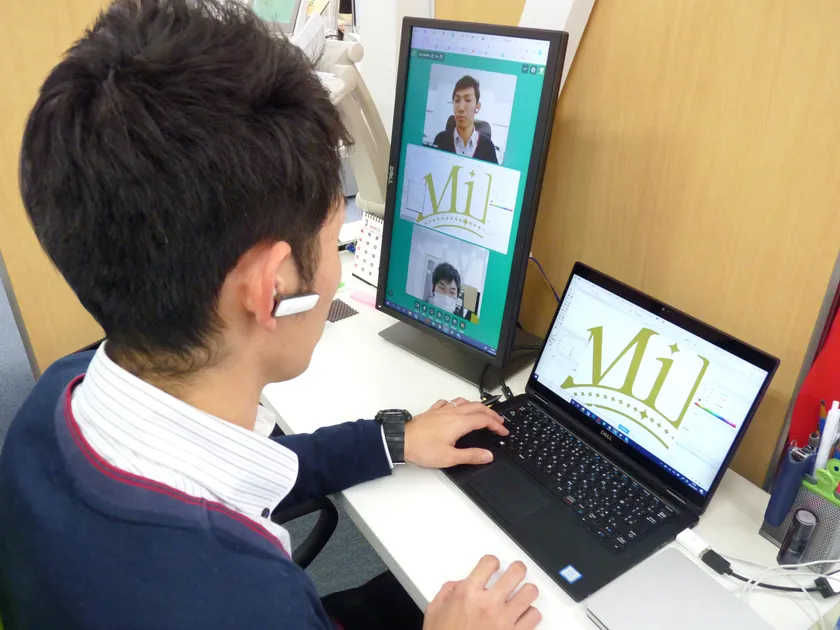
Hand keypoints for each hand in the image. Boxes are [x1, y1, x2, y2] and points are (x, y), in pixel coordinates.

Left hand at [404, 398, 507, 467]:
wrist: (401, 440)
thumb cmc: (422, 448)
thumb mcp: (450, 457)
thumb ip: (471, 456)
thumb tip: (488, 455)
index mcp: (459, 423)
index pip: (484, 420)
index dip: (496, 425)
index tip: (503, 431)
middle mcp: (452, 413)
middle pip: (477, 407)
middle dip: (491, 413)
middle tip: (499, 421)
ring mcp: (442, 410)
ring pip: (464, 402)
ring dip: (477, 406)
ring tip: (482, 412)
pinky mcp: (432, 411)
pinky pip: (449, 402)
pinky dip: (458, 404)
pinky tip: (456, 408)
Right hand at [423, 556, 540, 629]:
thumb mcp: (434, 612)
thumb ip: (448, 592)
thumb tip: (460, 583)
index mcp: (467, 594)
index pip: (489, 563)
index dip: (492, 562)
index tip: (493, 566)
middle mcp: (488, 603)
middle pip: (516, 572)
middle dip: (517, 570)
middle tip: (515, 573)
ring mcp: (504, 620)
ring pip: (530, 593)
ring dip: (526, 592)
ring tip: (521, 595)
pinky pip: (534, 617)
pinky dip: (530, 615)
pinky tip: (522, 616)